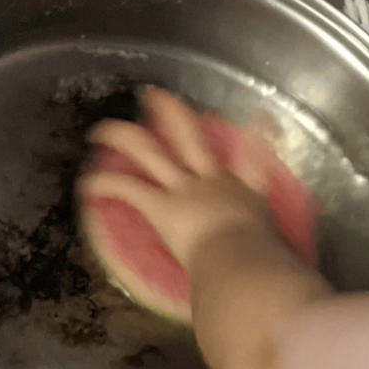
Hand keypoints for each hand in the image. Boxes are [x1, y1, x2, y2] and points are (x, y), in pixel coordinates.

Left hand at [78, 87, 277, 271]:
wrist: (241, 259)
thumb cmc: (263, 258)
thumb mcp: (276, 248)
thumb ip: (275, 252)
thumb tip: (283, 271)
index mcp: (244, 193)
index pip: (253, 157)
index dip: (258, 131)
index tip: (259, 114)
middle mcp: (212, 181)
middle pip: (189, 136)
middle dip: (169, 112)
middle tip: (153, 96)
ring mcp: (184, 189)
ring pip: (149, 151)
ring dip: (123, 135)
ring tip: (102, 129)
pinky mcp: (160, 205)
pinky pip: (126, 188)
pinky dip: (103, 185)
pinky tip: (85, 185)